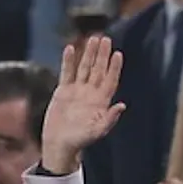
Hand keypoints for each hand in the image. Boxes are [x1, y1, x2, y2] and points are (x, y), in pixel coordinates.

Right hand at [40, 36, 125, 173]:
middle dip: (102, 55)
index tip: (118, 54)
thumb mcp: (97, 131)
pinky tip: (71, 49)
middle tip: (105, 39)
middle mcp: (91, 93)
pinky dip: (68, 61)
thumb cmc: (80, 141)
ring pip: (84, 68)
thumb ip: (109, 118)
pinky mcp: (63, 91)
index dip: (114, 67)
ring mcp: (77, 90)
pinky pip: (67, 72)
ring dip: (88, 54)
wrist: (60, 144)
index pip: (110, 80)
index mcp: (101, 102)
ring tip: (92, 39)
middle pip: (98, 70)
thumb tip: (122, 105)